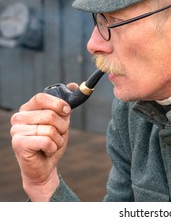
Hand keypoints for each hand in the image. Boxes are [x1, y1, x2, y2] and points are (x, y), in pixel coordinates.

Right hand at [10, 85, 74, 200]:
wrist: (45, 166)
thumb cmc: (52, 142)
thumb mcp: (61, 122)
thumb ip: (65, 105)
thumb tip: (73, 85)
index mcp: (28, 109)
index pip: (41, 97)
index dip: (58, 104)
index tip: (67, 111)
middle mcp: (19, 117)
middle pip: (50, 115)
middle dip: (62, 127)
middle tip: (57, 135)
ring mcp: (16, 131)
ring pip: (50, 129)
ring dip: (58, 140)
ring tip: (51, 144)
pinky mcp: (18, 144)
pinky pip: (46, 141)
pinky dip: (52, 148)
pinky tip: (46, 151)